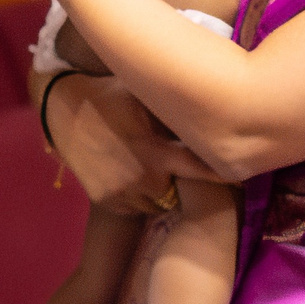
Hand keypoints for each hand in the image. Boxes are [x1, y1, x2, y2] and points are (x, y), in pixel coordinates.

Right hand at [39, 73, 219, 212]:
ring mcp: (122, 193)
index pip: (202, 171)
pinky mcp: (105, 201)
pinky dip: (137, 197)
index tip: (242, 176)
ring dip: (159, 192)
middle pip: (180, 193)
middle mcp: (142, 179)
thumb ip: (174, 121)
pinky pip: (134, 208)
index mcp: (156, 152)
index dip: (225, 176)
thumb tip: (209, 122)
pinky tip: (127, 173)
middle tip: (174, 165)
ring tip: (149, 169)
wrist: (62, 108)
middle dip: (180, 181)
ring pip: (157, 204)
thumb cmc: (110, 96)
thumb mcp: (145, 102)